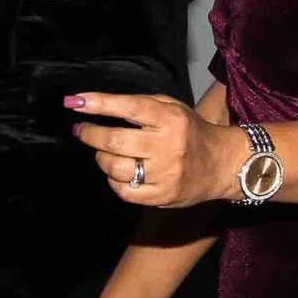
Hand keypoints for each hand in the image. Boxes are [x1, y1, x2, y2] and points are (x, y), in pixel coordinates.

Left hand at [66, 90, 237, 206]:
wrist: (222, 164)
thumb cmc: (190, 132)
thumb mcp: (173, 108)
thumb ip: (141, 104)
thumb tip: (99, 104)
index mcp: (171, 119)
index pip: (129, 107)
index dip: (98, 103)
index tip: (75, 101)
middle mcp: (168, 146)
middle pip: (115, 141)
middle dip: (90, 134)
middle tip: (81, 130)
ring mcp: (165, 174)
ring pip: (115, 167)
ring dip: (100, 157)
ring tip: (103, 151)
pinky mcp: (161, 196)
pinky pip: (123, 190)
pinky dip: (113, 179)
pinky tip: (118, 172)